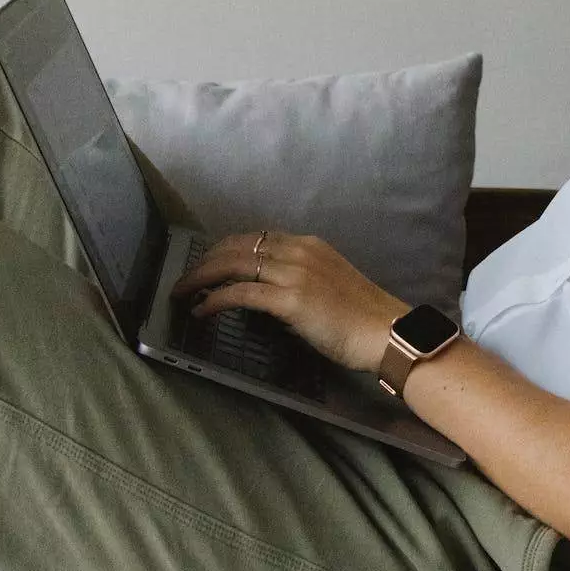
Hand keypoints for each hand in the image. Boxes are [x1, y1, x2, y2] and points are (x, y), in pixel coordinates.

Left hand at [170, 232, 409, 372]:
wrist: (386, 332)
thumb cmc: (363, 318)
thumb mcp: (329, 285)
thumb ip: (300, 282)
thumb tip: (268, 298)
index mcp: (310, 245)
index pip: (256, 238)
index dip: (225, 249)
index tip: (209, 263)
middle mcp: (299, 251)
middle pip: (237, 246)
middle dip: (205, 261)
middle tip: (186, 279)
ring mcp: (294, 273)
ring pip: (232, 265)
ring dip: (200, 278)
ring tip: (183, 292)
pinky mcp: (289, 299)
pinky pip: (239, 294)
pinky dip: (214, 301)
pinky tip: (201, 310)